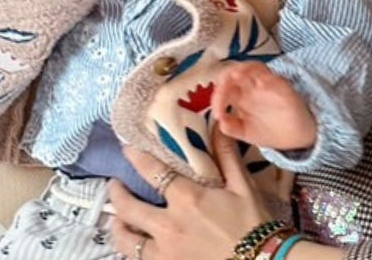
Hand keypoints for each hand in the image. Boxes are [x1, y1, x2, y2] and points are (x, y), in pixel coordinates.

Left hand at [109, 128, 270, 259]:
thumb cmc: (255, 225)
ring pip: (126, 241)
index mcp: (187, 200)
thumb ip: (226, 156)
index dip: (136, 157)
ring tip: (117, 220)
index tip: (126, 149)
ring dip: (118, 227)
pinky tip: (135, 246)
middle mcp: (169, 227)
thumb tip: (218, 124)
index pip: (151, 172)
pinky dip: (132, 251)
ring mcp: (165, 254)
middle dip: (117, 193)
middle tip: (115, 184)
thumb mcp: (243, 187)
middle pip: (128, 208)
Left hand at [211, 61, 316, 150]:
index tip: (218, 114)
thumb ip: (232, 127)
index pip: (224, 87)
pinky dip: (267, 78)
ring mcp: (268, 85)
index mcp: (240, 96)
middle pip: (235, 71)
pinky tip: (260, 83)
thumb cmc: (270, 130)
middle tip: (222, 90)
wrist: (295, 136)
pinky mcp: (284, 88)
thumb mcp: (246, 132)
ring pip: (254, 67)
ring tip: (236, 76)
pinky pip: (275, 78)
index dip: (217, 97)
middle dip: (226, 77)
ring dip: (244, 69)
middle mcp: (252, 87)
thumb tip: (220, 122)